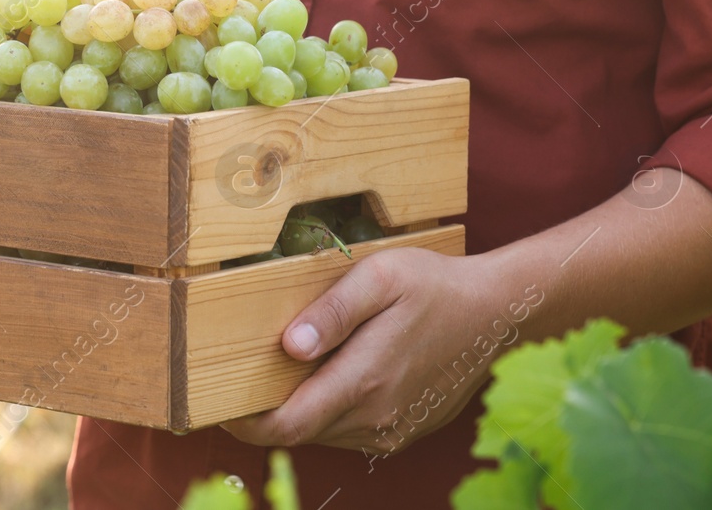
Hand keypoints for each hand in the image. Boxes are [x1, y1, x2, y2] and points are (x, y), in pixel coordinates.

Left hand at [220, 246, 540, 456]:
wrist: (496, 314)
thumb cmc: (434, 286)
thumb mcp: (379, 278)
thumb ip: (331, 312)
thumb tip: (287, 346)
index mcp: (363, 381)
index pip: (285, 425)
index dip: (243, 421)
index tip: (214, 399)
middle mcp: (375, 417)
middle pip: (298, 430)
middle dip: (263, 409)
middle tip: (239, 373)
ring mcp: (391, 429)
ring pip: (321, 432)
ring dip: (297, 407)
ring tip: (286, 363)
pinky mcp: (401, 430)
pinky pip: (347, 429)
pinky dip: (327, 408)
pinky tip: (330, 370)